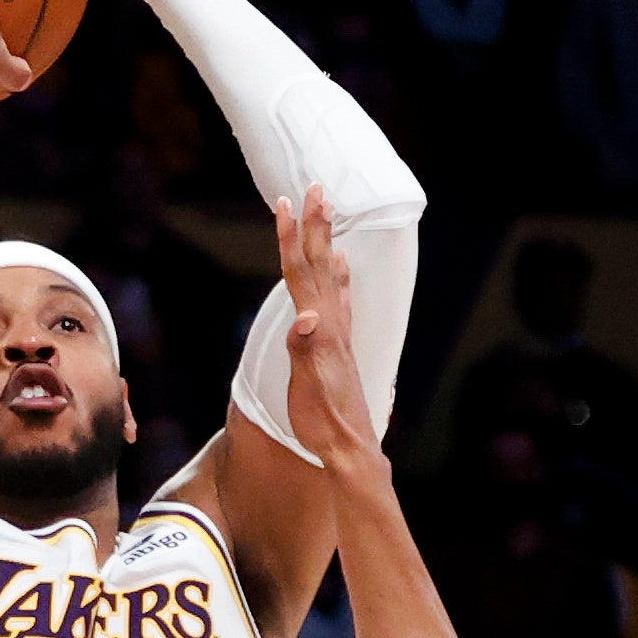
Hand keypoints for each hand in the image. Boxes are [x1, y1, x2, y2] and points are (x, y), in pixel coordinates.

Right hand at [276, 186, 377, 465]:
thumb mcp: (308, 388)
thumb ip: (305, 351)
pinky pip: (338, 299)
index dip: (291, 238)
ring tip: (327, 216)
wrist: (351, 449)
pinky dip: (337, 276)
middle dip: (315, 226)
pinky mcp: (339, 347)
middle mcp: (331, 325)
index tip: (287, 203)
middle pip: (318, 265)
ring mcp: (338, 334)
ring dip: (324, 244)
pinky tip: (340, 269)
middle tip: (317, 188)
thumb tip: (306, 317)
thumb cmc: (323, 422)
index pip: (301, 274)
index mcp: (320, 330)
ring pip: (329, 278)